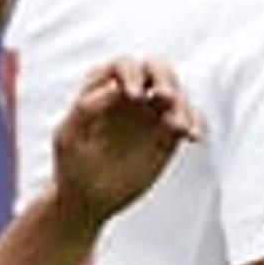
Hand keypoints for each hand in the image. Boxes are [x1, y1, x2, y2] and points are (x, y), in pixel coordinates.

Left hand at [46, 56, 200, 228]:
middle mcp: (130, 95)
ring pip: (176, 94)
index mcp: (103, 89)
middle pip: (155, 69)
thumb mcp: (68, 138)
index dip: (131, 73)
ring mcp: (151, 114)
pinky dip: (196, 123)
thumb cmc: (72, 166)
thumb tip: (113, 88)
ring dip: (181, 105)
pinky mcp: (167, 135)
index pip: (122, 65)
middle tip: (164, 97)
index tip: (134, 95)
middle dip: (164, 77)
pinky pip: (189, 120)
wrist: (88, 198)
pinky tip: (193, 137)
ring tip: (178, 128)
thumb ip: (85, 110)